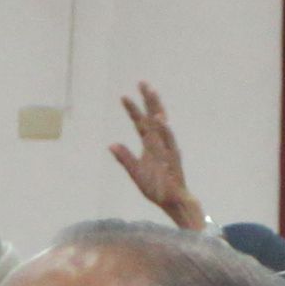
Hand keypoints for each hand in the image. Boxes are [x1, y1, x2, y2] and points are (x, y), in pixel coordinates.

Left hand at [104, 83, 206, 229]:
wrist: (172, 202)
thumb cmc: (156, 187)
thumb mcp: (136, 173)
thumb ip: (125, 159)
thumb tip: (111, 144)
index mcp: (150, 145)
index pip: (140, 123)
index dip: (133, 110)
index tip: (124, 96)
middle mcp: (159, 143)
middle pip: (153, 118)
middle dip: (148, 100)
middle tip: (142, 83)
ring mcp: (167, 149)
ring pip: (162, 126)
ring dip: (157, 109)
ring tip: (152, 95)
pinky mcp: (173, 158)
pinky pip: (169, 142)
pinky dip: (165, 130)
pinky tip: (161, 120)